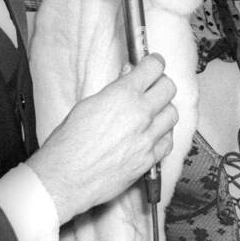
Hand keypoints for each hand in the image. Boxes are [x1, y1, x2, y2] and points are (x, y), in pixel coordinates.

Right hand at [27, 53, 177, 222]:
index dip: (154, 63)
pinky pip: (168, 142)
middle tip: (152, 87)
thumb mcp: (88, 105)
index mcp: (123, 95)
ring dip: (164, 110)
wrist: (67, 178)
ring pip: (173, 114)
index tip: (153, 64)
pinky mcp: (149, 160)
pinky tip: (152, 136)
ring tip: (152, 113)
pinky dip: (163, 136)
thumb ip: (114, 90)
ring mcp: (147, 138)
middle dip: (161, 84)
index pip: (154, 67)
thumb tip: (128, 76)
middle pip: (169, 88)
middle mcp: (140, 114)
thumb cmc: (69, 143)